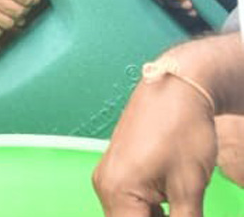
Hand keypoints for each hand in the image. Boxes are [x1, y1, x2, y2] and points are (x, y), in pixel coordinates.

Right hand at [93, 68, 217, 216]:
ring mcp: (109, 175)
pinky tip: (175, 206)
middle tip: (184, 213)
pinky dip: (151, 210)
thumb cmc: (180, 128)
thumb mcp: (190, 188)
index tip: (181, 216)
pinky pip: (131, 202)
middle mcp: (105, 184)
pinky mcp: (119, 169)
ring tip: (183, 209)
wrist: (176, 90)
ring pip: (131, 215)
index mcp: (116, 190)